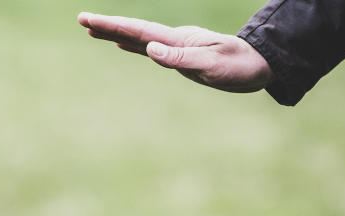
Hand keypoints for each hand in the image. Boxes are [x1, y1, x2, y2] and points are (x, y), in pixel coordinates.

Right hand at [77, 12, 273, 92]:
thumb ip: (180, 59)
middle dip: (107, 25)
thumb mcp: (211, 67)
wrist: (262, 65)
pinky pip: (149, 47)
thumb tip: (149, 49)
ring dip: (115, 33)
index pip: (137, 31)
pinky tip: (122, 45)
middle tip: (82, 19)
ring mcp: (176, 46)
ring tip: (93, 29)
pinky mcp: (181, 55)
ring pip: (138, 37)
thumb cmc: (240, 67)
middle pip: (133, 30)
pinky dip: (132, 44)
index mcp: (177, 41)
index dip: (112, 25)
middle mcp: (174, 40)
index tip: (89, 19)